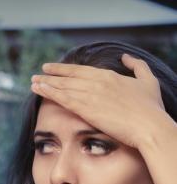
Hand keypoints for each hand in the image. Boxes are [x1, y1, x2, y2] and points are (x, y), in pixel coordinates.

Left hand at [31, 54, 165, 149]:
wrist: (149, 126)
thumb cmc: (151, 107)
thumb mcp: (147, 81)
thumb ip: (137, 66)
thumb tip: (125, 57)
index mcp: (108, 76)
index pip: (80, 70)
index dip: (64, 69)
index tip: (51, 67)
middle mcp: (96, 82)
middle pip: (67, 77)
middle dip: (50, 75)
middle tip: (37, 75)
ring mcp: (90, 95)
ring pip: (62, 87)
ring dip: (46, 84)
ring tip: (33, 83)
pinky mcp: (86, 108)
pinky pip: (62, 99)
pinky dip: (49, 93)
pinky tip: (38, 90)